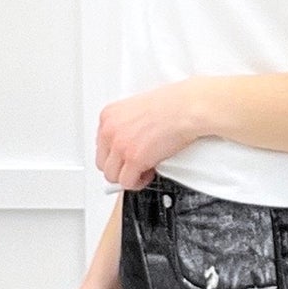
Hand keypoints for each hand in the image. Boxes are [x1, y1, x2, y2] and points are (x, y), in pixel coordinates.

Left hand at [96, 80, 211, 190]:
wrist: (185, 108)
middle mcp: (110, 130)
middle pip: (103, 162)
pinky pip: (127, 182)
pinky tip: (149, 173)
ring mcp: (120, 145)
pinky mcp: (134, 159)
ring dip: (127, 176)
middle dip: (119, 167)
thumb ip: (126, 126)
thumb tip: (127, 143)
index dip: (115, 155)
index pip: (101, 145)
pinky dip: (138, 182)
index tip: (125, 157)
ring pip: (112, 176)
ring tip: (142, 170)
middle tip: (134, 166)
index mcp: (109, 115)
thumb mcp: (138, 109)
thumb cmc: (171, 105)